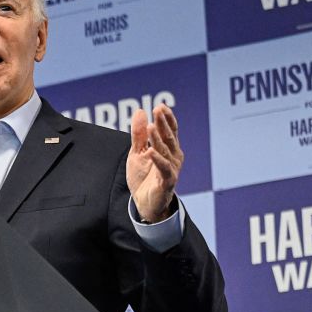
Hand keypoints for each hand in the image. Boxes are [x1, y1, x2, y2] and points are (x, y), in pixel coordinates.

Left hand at [126, 104, 182, 222]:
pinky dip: (157, 160)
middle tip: (158, 110)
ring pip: (165, 151)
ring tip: (150, 126)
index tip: (159, 106)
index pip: (169, 130)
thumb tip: (140, 111)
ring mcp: (171, 169)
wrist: (144, 204)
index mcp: (168, 149)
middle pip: (169, 137)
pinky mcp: (167, 182)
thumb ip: (139, 134)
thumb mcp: (137, 153)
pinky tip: (150, 151)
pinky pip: (163, 169)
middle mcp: (173, 157)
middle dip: (163, 123)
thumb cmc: (144, 178)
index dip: (166, 118)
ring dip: (158, 138)